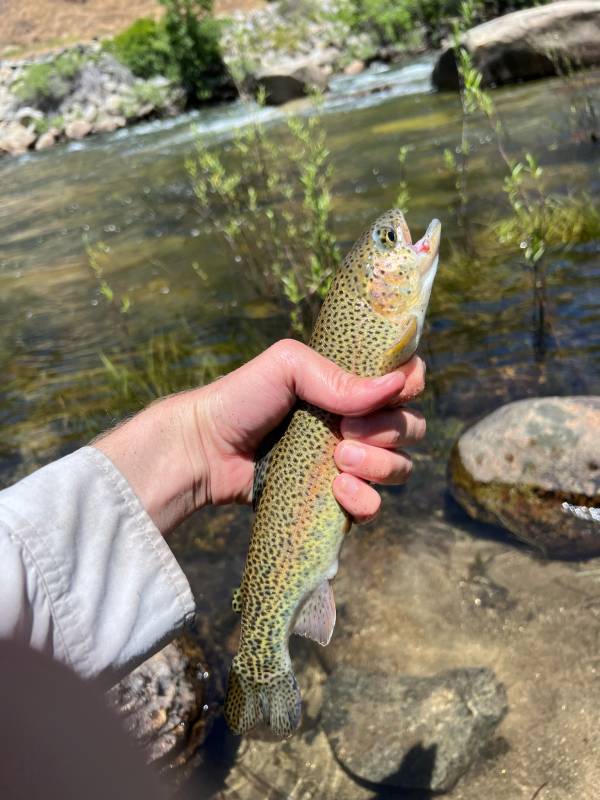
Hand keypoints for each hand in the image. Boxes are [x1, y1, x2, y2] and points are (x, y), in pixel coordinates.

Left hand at [93, 339, 425, 534]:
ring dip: (379, 465)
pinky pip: (374, 506)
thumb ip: (339, 376)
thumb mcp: (286, 367)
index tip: (385, 394)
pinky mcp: (335, 499)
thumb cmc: (241, 399)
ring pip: (400, 469)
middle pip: (412, 428)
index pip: (408, 381)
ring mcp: (349, 463)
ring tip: (339, 460)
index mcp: (351, 385)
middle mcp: (358, 422)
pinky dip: (364, 499)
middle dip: (388, 431)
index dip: (408, 386)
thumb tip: (396, 385)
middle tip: (345, 431)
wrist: (205, 451)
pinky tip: (337, 490)